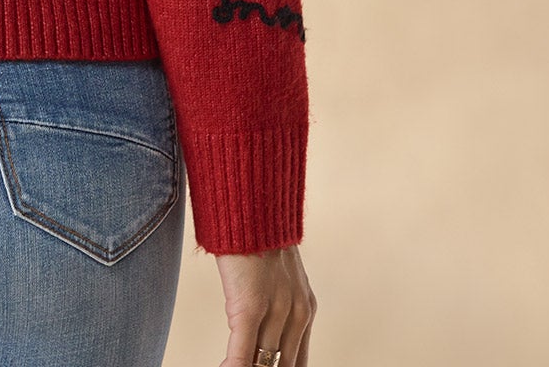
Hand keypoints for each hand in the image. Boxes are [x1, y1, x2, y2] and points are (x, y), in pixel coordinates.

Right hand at [216, 245, 315, 366]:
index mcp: (305, 309)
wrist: (249, 199)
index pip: (297, 362)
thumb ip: (274, 304)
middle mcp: (298, 314)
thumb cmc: (254, 234)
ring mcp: (276, 311)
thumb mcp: (274, 273)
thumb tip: (260, 330)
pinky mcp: (250, 306)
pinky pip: (242, 353)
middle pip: (282, 366)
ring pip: (263, 364)